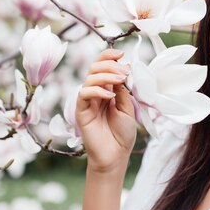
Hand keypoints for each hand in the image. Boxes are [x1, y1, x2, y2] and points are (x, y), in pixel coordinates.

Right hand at [75, 49, 135, 171]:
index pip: (103, 66)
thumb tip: (123, 70)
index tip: (122, 54)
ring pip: (89, 78)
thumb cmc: (122, 133)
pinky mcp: (81, 111)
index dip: (109, 56)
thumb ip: (123, 90)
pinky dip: (97, 90)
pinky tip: (110, 96)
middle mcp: (96, 93)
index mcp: (107, 89)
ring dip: (106, 75)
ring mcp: (88, 101)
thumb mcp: (128, 108)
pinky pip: (84, 94)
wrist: (116, 155)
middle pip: (95, 68)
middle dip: (110, 64)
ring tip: (121, 80)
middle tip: (124, 71)